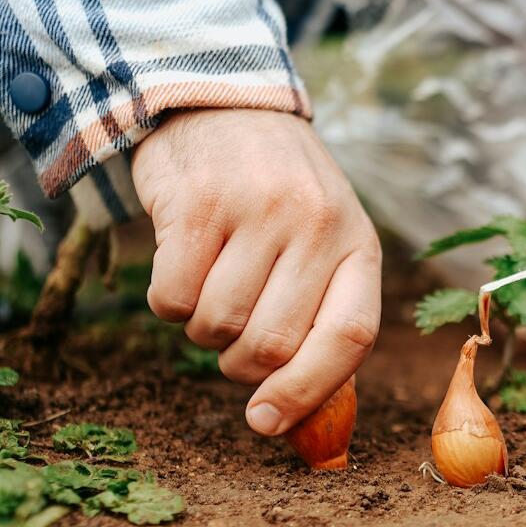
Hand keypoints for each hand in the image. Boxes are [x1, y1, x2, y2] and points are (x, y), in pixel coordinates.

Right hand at [132, 108, 381, 436]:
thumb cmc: (276, 197)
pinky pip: (172, 297)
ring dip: (200, 329)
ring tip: (210, 285)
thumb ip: (317, 316)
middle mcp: (316, 223)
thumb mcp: (320, 241)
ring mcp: (258, 209)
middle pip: (273, 344)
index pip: (349, 337)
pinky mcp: (198, 202)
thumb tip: (284, 419)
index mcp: (358, 243)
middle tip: (231, 338)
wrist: (221, 103)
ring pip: (217, 326)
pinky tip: (180, 263)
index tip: (267, 423)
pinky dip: (168, 302)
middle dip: (241, 363)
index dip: (309, 391)